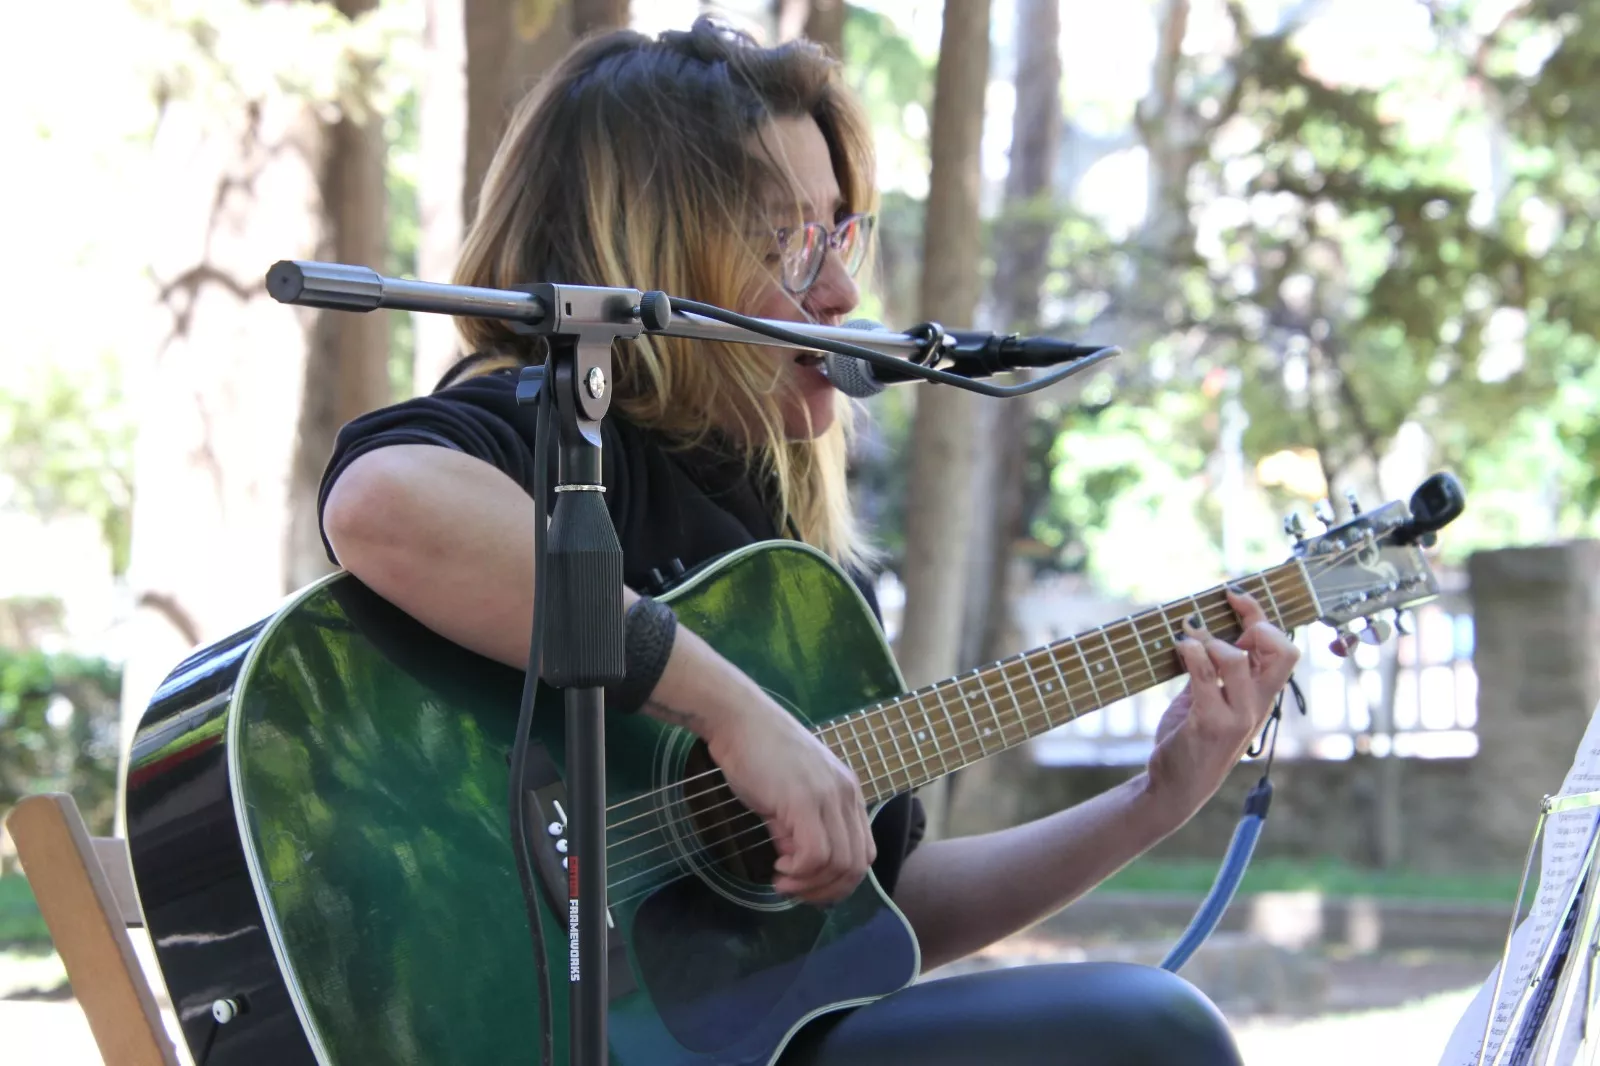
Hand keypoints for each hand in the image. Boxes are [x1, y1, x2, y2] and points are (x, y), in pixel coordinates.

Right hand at [705, 696, 874, 904]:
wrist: (739, 719)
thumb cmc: (758, 754)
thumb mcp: (789, 796)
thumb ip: (798, 829)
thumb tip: (797, 863)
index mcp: (849, 793)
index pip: (863, 853)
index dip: (838, 881)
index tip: (807, 884)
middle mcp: (847, 795)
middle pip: (857, 865)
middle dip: (827, 891)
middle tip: (794, 891)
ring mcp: (829, 797)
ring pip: (840, 864)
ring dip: (810, 884)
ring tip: (783, 880)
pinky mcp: (806, 800)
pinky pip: (816, 855)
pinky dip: (799, 872)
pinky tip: (779, 867)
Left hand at [1145, 588, 1299, 822]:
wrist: (1176, 785)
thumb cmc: (1193, 736)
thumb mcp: (1211, 696)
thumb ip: (1217, 666)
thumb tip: (1208, 624)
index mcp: (1262, 694)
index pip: (1282, 647)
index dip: (1260, 614)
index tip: (1232, 594)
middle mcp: (1258, 704)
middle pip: (1282, 652)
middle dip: (1256, 623)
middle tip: (1223, 615)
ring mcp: (1238, 716)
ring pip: (1237, 659)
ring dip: (1209, 641)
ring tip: (1188, 640)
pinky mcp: (1211, 723)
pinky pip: (1205, 677)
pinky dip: (1191, 653)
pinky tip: (1180, 647)